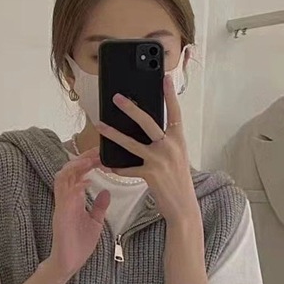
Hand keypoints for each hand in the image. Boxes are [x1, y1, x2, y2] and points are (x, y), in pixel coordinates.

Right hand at [47, 148, 110, 279]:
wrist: (69, 262)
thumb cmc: (79, 244)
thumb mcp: (95, 221)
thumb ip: (99, 206)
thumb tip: (106, 192)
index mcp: (73, 198)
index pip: (78, 172)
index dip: (88, 161)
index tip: (102, 153)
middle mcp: (66, 197)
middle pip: (70, 169)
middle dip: (83, 158)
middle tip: (98, 150)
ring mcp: (63, 204)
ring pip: (63, 176)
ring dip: (77, 166)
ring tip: (92, 159)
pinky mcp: (62, 213)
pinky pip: (65, 193)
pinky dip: (76, 184)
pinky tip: (89, 180)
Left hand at [95, 74, 199, 224]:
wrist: (183, 206)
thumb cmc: (179, 181)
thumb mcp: (177, 157)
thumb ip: (166, 142)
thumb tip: (150, 131)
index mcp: (178, 140)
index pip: (175, 112)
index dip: (170, 94)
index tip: (166, 77)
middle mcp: (170, 147)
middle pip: (148, 122)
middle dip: (131, 108)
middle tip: (117, 98)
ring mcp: (159, 160)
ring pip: (131, 143)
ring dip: (113, 133)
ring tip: (100, 125)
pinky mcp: (150, 174)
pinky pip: (128, 168)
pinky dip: (117, 167)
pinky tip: (108, 164)